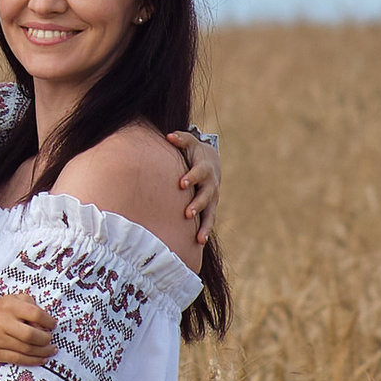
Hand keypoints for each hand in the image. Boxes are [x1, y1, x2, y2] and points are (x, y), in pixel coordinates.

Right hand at [0, 289, 55, 366]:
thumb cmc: (1, 310)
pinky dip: (33, 361)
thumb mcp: (15, 299)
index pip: (35, 314)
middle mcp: (2, 323)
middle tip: (50, 339)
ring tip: (51, 350)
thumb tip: (44, 324)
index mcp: (10, 307)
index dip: (48, 321)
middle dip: (45, 339)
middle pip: (30, 335)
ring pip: (26, 350)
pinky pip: (18, 360)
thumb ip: (32, 306)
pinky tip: (42, 359)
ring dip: (43, 352)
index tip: (53, 324)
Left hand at [168, 130, 219, 244]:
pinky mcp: (210, 208)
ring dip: (205, 225)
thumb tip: (168, 136)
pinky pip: (209, 221)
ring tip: (199, 238)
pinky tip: (198, 244)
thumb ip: (180, 139)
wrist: (210, 161)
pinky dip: (205, 231)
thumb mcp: (188, 143)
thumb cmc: (193, 152)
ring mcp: (212, 198)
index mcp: (204, 168)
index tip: (181, 183)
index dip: (191, 177)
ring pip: (210, 213)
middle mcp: (210, 185)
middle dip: (198, 204)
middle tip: (188, 213)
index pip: (199, 173)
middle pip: (206, 195)